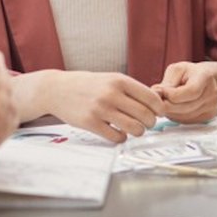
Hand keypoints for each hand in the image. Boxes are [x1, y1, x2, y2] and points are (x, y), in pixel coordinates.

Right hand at [49, 71, 164, 142]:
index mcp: (119, 80)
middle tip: (147, 123)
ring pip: (134, 128)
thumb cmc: (86, 85)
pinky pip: (117, 137)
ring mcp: (101, 109)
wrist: (57, 89)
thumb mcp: (109, 79)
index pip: (151, 97)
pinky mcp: (91, 123)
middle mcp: (111, 94)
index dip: (159, 109)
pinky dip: (121, 137)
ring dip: (138, 132)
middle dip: (150, 123)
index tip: (159, 113)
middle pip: (146, 115)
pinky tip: (117, 132)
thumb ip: (129, 89)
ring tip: (133, 129)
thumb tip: (155, 104)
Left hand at [152, 62, 216, 123]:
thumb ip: (167, 83)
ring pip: (186, 117)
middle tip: (158, 101)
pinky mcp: (209, 116)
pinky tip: (174, 108)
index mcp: (205, 76)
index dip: (172, 95)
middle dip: (168, 106)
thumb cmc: (188, 73)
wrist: (202, 78)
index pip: (190, 92)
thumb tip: (156, 94)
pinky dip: (177, 117)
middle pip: (187, 107)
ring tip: (165, 103)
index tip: (161, 92)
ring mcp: (212, 106)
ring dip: (171, 113)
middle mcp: (212, 92)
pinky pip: (188, 121)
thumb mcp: (176, 70)